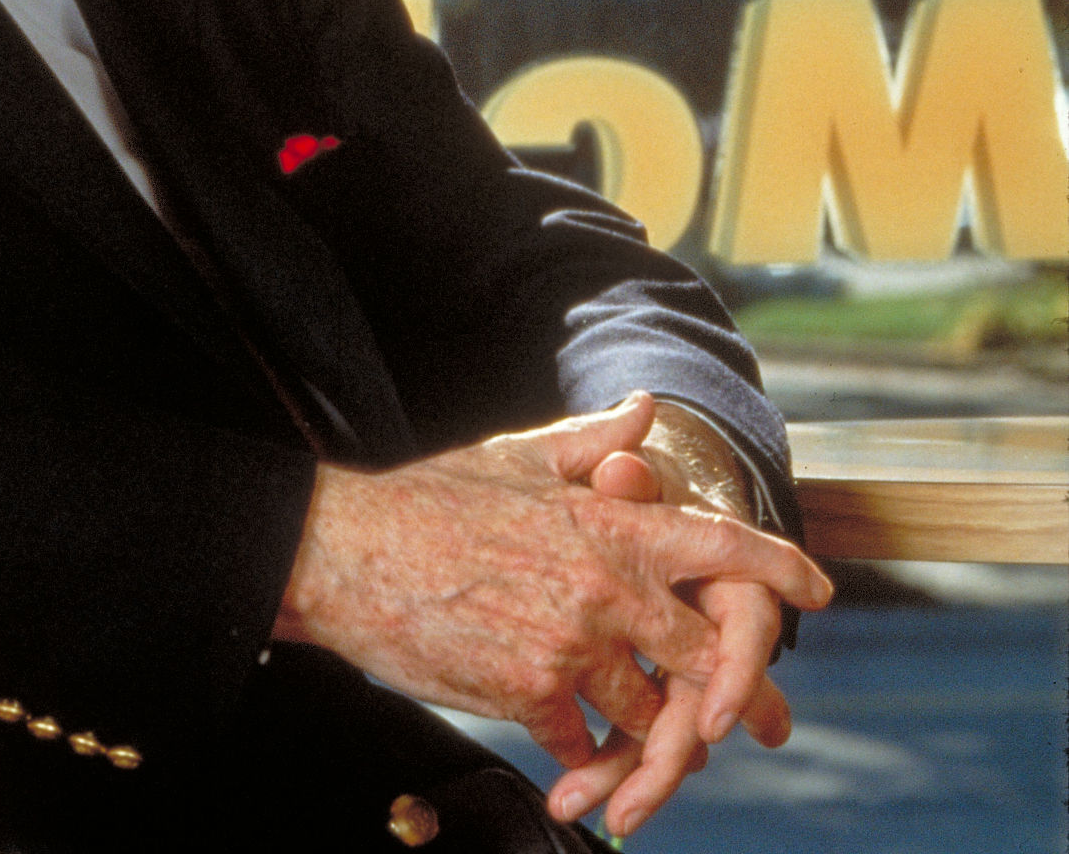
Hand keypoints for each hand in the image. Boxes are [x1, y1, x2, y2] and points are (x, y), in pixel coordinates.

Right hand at [273, 393, 830, 834]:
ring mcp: (571, 644)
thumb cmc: (430, 498)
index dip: (780, 569)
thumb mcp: (516, 455)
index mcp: (606, 522)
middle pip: (709, 653)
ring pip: (652, 711)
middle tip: (766, 723)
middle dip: (744, 693)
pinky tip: (575, 760)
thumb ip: (592, 441)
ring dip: (655, 734)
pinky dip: (586, 757)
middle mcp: (603, 584)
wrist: (349, 550)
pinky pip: (585, 743)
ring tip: (654, 753)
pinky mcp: (531, 694)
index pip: (721, 544)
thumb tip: (646, 408)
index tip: (820, 592)